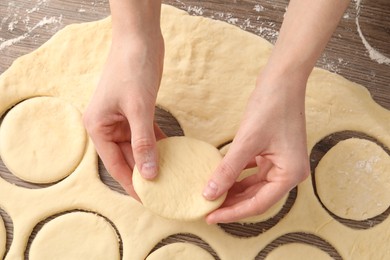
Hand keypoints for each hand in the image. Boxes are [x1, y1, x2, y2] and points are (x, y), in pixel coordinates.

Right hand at [83, 33, 164, 197]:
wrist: (139, 40)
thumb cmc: (132, 70)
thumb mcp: (138, 109)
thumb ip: (143, 143)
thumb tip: (149, 174)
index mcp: (98, 127)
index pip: (115, 164)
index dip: (131, 183)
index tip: (147, 200)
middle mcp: (108, 126)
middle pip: (127, 157)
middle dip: (144, 173)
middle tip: (163, 191)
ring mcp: (122, 118)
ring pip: (138, 147)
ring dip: (153, 159)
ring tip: (169, 177)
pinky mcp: (137, 111)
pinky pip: (147, 134)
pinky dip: (158, 143)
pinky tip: (171, 154)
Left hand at [203, 71, 309, 223]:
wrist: (282, 80)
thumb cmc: (270, 107)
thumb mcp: (246, 142)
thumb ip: (228, 170)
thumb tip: (209, 193)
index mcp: (290, 175)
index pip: (258, 204)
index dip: (232, 213)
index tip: (210, 217)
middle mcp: (290, 173)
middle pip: (257, 197)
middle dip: (232, 203)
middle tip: (208, 208)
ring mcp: (283, 163)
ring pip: (254, 186)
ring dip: (234, 191)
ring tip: (212, 196)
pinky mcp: (274, 153)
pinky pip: (254, 172)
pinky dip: (239, 176)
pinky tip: (223, 177)